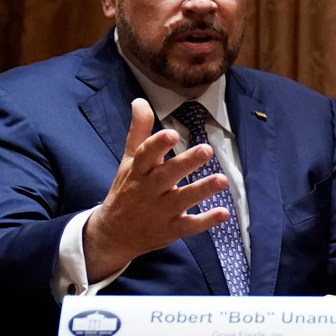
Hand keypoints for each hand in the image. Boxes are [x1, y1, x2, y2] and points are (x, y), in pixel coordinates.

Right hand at [82, 99, 230, 278]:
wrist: (112, 234)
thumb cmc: (127, 190)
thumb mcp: (129, 161)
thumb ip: (139, 132)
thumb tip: (139, 101)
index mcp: (139, 171)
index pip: (146, 155)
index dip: (158, 144)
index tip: (172, 133)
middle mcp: (149, 190)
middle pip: (167, 175)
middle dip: (186, 163)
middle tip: (206, 150)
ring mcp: (160, 211)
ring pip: (182, 200)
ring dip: (202, 190)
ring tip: (222, 179)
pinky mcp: (170, 230)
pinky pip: (189, 226)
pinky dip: (206, 221)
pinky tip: (223, 213)